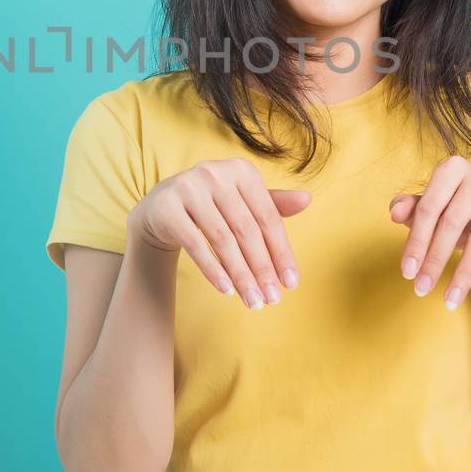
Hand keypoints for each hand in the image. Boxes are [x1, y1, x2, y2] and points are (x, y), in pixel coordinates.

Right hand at [126, 158, 309, 309]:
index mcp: (241, 170)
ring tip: (252, 301)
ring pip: (222, 240)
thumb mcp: (243, 202)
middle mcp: (215, 173)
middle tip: (272, 299)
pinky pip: (195, 244)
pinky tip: (226, 290)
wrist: (163, 206)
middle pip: (246, 230)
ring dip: (240, 275)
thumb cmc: (214, 206)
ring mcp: (188, 187)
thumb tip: (307, 200)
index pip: (268, 217)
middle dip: (262, 269)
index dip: (281, 252)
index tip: (291, 283)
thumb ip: (273, 204)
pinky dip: (212, 269)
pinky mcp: (167, 206)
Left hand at [389, 154, 470, 308]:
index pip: (429, 208)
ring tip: (450, 299)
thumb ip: (413, 210)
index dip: (416, 242)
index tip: (407, 274)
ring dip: (464, 272)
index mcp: (453, 167)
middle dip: (435, 260)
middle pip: (453, 221)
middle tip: (422, 290)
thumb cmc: (463, 218)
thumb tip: (394, 211)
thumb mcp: (436, 214)